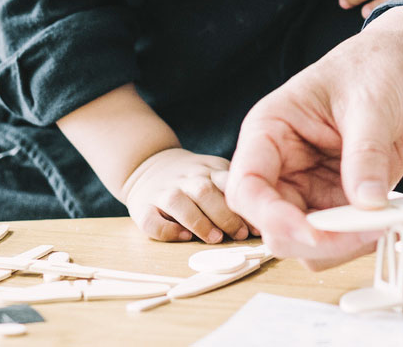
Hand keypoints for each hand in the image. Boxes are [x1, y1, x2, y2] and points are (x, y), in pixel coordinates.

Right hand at [120, 147, 253, 243]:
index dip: (241, 205)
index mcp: (206, 170)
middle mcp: (184, 180)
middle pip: (204, 191)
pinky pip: (151, 221)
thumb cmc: (191, 178)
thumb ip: (232, 190)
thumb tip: (259, 221)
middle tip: (239, 234)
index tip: (255, 224)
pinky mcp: (142, 208)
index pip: (226, 183)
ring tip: (215, 238)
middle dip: (224, 214)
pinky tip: (183, 236)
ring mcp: (162, 192)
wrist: (147, 164)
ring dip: (198, 221)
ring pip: (177, 203)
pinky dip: (167, 230)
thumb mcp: (213, 172)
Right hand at [228, 5, 402, 265]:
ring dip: (346, 245)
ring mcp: (308, 188)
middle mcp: (281, 166)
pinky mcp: (336, 202)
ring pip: (308, 245)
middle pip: (276, 228)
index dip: (273, 218)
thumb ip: (366, 153)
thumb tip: (367, 202)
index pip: (247, 188)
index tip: (314, 232)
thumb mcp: (369, 104)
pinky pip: (339, 239)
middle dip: (320, 239)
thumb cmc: (372, 69)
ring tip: (389, 222)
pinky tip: (394, 220)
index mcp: (268, 130)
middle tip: (367, 230)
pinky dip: (365, 240)